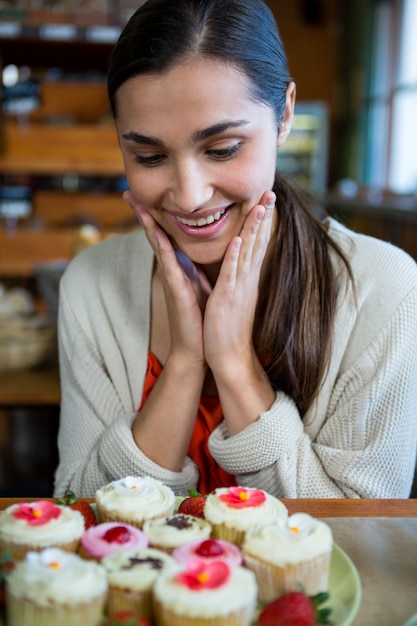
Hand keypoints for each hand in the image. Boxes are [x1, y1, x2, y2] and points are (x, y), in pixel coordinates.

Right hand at [123, 191, 208, 365]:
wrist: (197, 347)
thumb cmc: (199, 317)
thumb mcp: (198, 285)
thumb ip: (194, 268)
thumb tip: (194, 253)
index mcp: (179, 267)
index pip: (166, 235)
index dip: (157, 215)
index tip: (146, 196)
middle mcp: (171, 270)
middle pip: (155, 234)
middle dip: (143, 213)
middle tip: (129, 192)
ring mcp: (171, 278)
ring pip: (157, 244)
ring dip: (146, 223)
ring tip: (136, 203)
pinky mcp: (175, 289)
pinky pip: (168, 263)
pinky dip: (162, 246)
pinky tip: (156, 231)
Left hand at [203, 191, 275, 376]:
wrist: (230, 358)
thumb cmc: (229, 329)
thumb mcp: (235, 298)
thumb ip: (238, 279)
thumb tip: (239, 265)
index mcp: (247, 279)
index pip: (257, 245)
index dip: (262, 222)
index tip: (266, 200)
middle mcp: (247, 280)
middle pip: (258, 243)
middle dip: (264, 217)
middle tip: (270, 192)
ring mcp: (238, 289)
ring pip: (248, 253)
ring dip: (254, 229)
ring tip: (260, 206)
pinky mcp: (227, 299)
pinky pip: (232, 274)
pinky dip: (236, 256)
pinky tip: (240, 239)